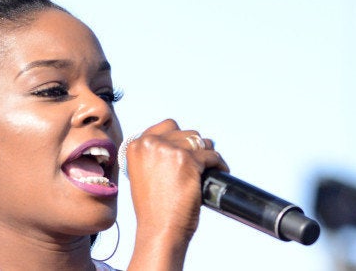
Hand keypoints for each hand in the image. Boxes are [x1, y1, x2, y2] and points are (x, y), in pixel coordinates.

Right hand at [126, 119, 228, 269]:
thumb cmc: (153, 208)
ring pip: (199, 141)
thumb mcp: (144, 173)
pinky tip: (220, 171)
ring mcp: (168, 150)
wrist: (158, 229)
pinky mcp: (187, 160)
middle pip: (185, 132)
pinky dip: (219, 164)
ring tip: (210, 166)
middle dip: (195, 146)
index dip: (180, 137)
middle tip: (201, 161)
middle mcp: (150, 143)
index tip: (187, 148)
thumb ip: (154, 155)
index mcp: (136, 145)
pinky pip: (211, 156)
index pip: (166, 126)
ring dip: (207, 153)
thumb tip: (180, 142)